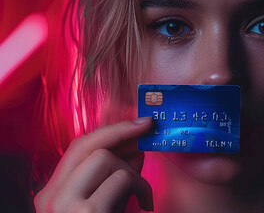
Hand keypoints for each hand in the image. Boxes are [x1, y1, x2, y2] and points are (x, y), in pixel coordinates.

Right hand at [34, 117, 153, 212]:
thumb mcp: (105, 202)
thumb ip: (114, 177)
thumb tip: (135, 150)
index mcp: (51, 193)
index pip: (77, 149)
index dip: (109, 132)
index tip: (135, 124)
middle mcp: (50, 197)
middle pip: (86, 145)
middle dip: (121, 132)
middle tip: (148, 128)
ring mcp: (65, 204)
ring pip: (104, 158)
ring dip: (132, 172)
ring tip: (142, 193)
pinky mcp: (87, 212)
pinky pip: (122, 178)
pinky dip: (141, 187)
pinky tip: (146, 204)